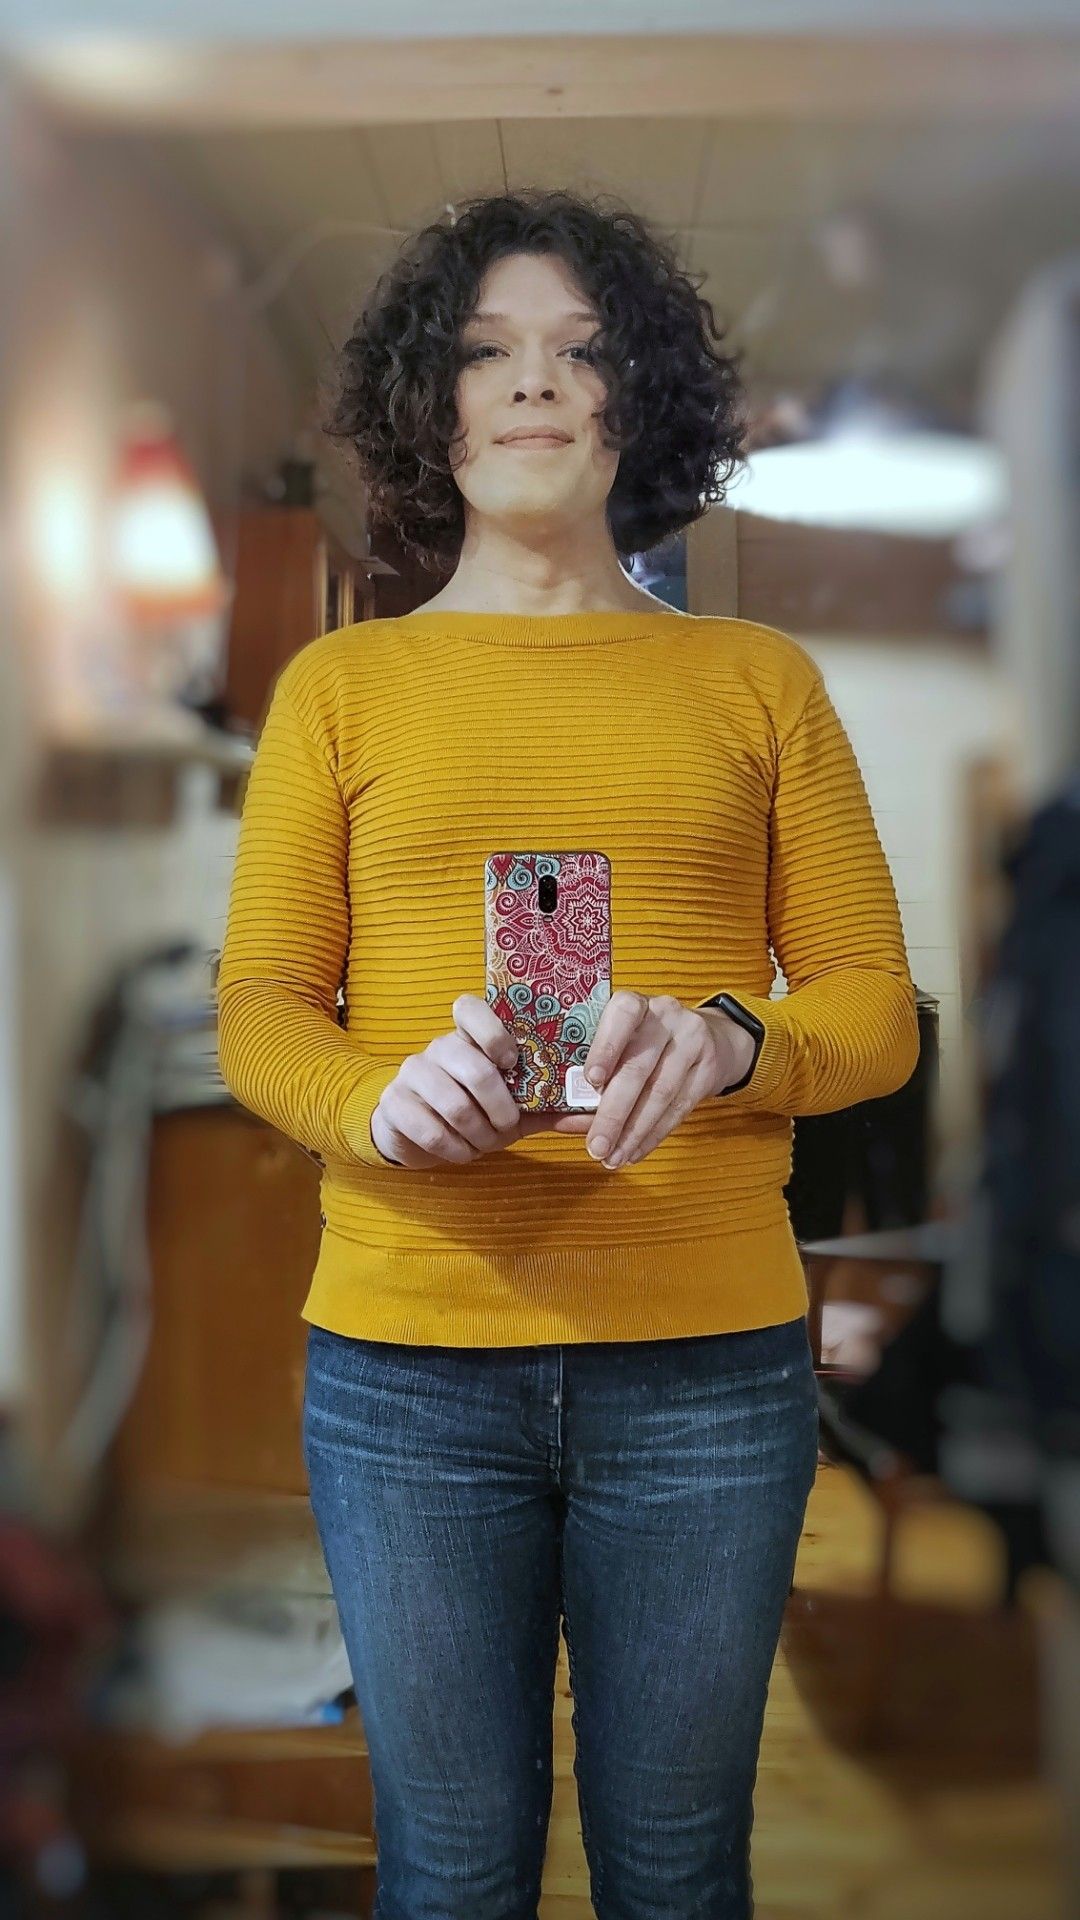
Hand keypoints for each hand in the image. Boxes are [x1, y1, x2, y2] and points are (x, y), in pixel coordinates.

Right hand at [370, 993, 588, 1167]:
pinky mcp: (394, 1104)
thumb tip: (596, 1114)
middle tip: (506, 1125)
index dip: (492, 1031)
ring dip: (479, 1134)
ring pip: (454, 1104)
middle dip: (500, 1107)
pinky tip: (461, 1151)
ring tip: (484, 1143)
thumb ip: (551, 1108)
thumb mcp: (515, 1109)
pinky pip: (431, 1130)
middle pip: (473, 1066)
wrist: (417, 1134)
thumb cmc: (475, 1113)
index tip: (510, 1061)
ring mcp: (412, 1073)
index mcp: (468, 1038)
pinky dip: (456, 1149)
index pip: (469, 1008)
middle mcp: (438, 1048)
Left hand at [574, 991, 756, 1169]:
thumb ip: (593, 1074)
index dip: (606, 1047)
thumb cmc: (646, 1042)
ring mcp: (693, 1041)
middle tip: (596, 1147)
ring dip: (633, 1133)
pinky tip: (635, 1151)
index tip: (591, 1081)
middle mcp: (666, 1016)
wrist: (711, 1037)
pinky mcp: (709, 1068)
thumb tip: (561, 1118)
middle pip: (638, 1068)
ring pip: (661, 1094)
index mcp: (636, 1003)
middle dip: (614, 1114)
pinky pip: (679, 1108)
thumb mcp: (622, 1042)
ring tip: (613, 1158)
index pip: (623, 1014)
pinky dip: (654, 1135)